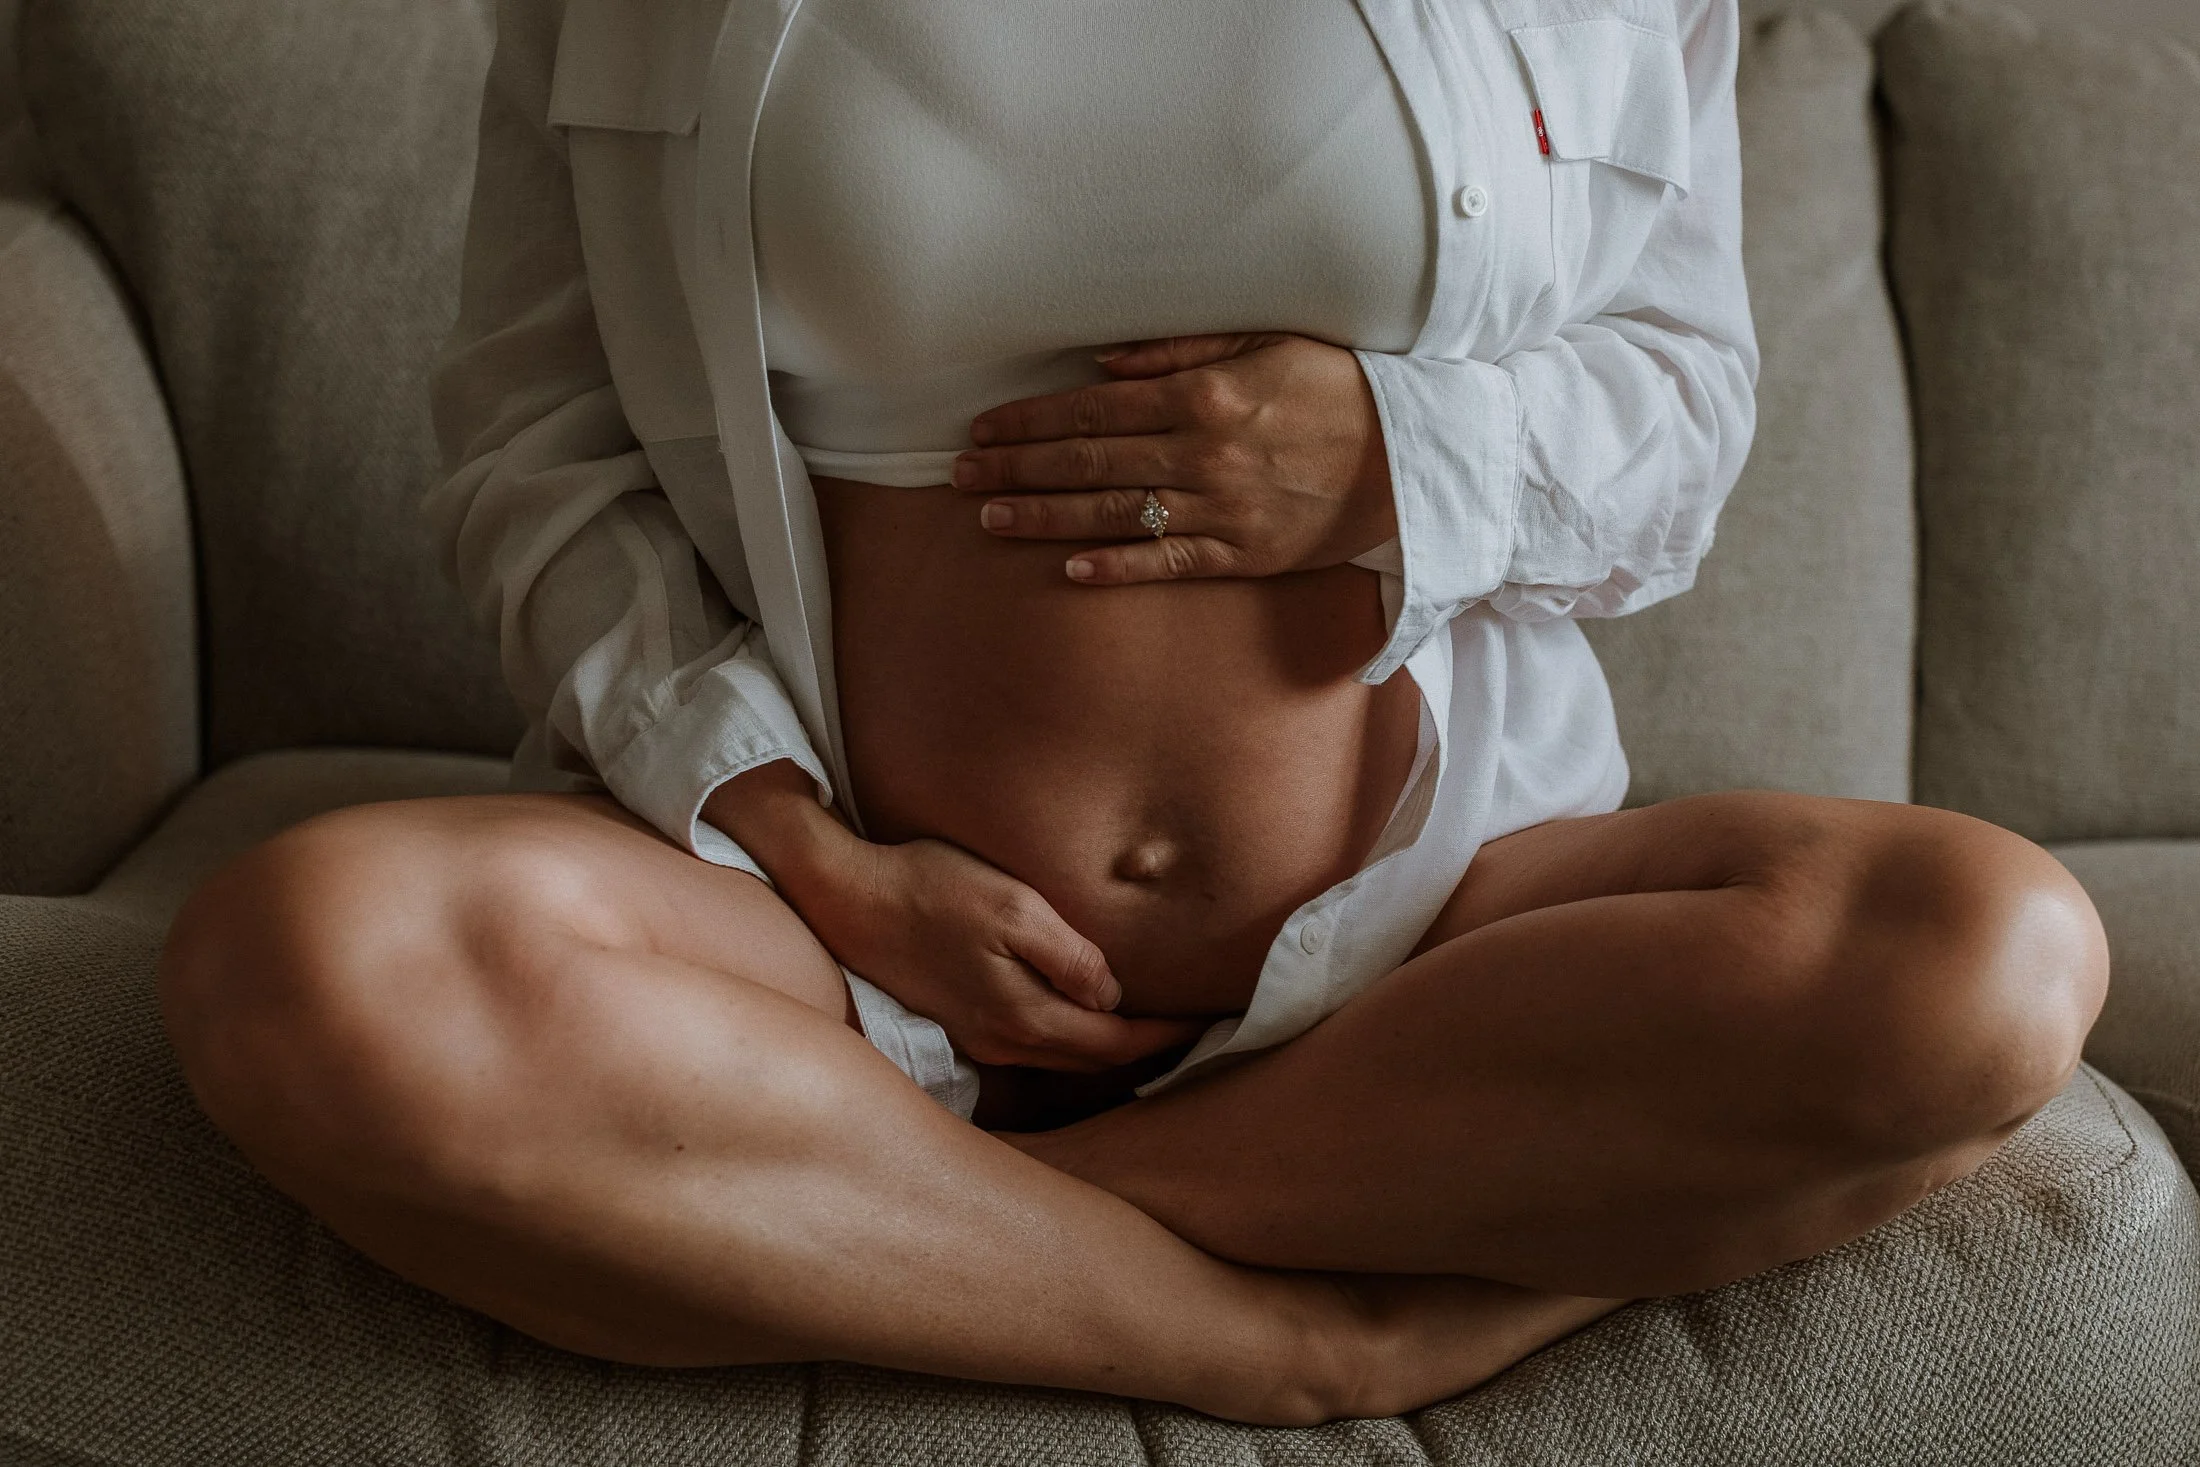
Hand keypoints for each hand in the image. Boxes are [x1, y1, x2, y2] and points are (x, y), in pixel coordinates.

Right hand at [806, 836, 1208, 1071]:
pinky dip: (1071, 1039)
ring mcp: (979, 1038)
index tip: (1210, 1020)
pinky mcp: (961, 1022)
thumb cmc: (931, 888)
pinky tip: (1083, 1018)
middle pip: (1094, 1060)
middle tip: (1196, 1030)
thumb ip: (1068, 956)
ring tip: (1151, 1028)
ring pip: (1063, 1057)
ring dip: (1109, 1047)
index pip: (1117, 1041)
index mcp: (1025, 1016)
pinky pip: (1033, 1044)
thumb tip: (1111, 996)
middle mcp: (1004, 1041)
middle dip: (1147, 1050)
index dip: (1167, 1035)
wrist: (848, 900)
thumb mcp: (1011, 906)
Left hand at [951, 331, 1398, 585]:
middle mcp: (1202, 455)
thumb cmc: (1341, 386)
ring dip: (1045, 518)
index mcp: (1203, 396)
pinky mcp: (1242, 554)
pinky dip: (1115, 568)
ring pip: (1113, 514)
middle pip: (1088, 461)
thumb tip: (1102, 360)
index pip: (1093, 408)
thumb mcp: (1267, 340)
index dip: (1031, 421)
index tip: (984, 429)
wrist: (1415, 454)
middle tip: (959, 477)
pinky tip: (1067, 572)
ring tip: (990, 519)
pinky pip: (1167, 563)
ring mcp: (1220, 510)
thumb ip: (1181, 349)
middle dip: (1017, 470)